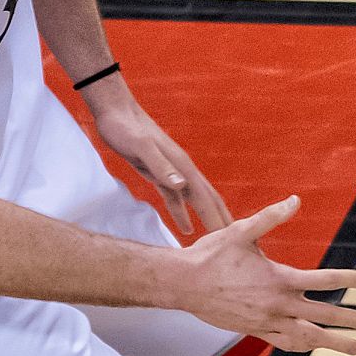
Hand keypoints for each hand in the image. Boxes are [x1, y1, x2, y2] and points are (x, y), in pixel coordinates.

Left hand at [93, 103, 231, 234]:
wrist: (115, 111)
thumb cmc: (125, 128)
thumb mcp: (141, 147)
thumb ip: (161, 166)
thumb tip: (183, 186)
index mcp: (182, 165)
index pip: (206, 198)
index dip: (219, 220)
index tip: (233, 240)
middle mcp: (182, 170)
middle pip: (209, 200)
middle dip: (223, 221)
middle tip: (240, 244)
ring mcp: (172, 172)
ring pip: (196, 201)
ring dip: (207, 219)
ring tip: (218, 240)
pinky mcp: (159, 174)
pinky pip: (176, 200)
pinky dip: (183, 214)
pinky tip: (186, 229)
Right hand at [182, 195, 355, 354]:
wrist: (182, 284)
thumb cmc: (211, 254)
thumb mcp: (241, 230)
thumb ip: (271, 217)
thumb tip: (295, 200)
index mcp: (279, 279)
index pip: (325, 281)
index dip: (353, 279)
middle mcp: (277, 305)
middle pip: (324, 314)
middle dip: (353, 319)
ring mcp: (266, 322)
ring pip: (308, 337)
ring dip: (334, 343)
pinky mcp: (254, 331)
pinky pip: (285, 343)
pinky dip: (304, 345)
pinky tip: (315, 346)